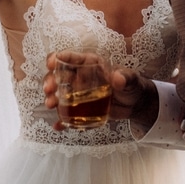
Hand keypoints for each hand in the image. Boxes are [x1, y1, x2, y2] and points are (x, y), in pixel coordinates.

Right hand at [42, 53, 157, 129]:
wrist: (135, 104)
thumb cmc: (132, 85)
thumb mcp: (131, 79)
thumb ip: (126, 77)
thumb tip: (118, 78)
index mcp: (90, 65)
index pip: (72, 58)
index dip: (59, 57)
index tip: (52, 63)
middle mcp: (81, 77)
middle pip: (59, 75)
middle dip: (50, 80)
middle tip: (49, 89)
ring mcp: (79, 93)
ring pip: (59, 93)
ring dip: (52, 98)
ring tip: (51, 105)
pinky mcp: (82, 109)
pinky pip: (68, 114)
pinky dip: (62, 120)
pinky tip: (57, 126)